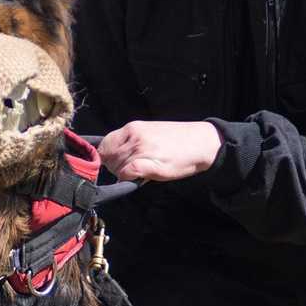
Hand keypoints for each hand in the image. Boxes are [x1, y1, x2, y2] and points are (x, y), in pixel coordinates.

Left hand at [97, 120, 224, 183]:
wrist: (201, 143)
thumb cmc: (176, 141)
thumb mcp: (149, 134)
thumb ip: (130, 143)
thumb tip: (112, 160)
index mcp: (132, 128)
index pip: (104, 145)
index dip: (105, 158)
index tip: (113, 164)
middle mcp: (135, 137)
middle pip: (109, 159)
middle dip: (116, 169)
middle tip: (132, 170)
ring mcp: (143, 149)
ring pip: (117, 168)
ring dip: (124, 175)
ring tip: (142, 171)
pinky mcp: (151, 163)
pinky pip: (127, 173)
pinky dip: (129, 178)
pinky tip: (140, 178)